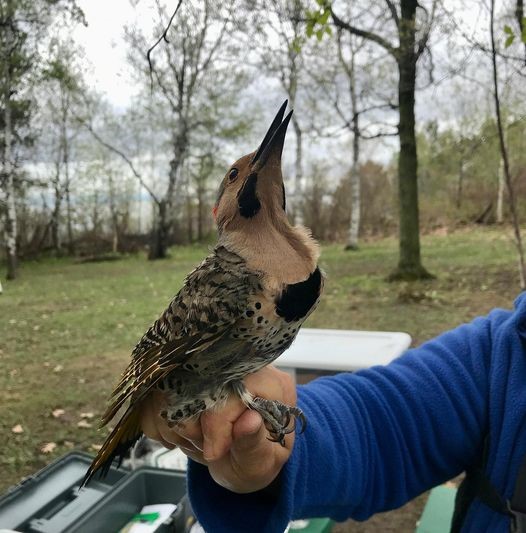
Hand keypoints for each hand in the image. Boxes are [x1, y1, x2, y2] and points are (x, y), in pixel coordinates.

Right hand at [140, 366, 296, 493]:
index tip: (213, 451)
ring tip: (196, 443)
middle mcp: (243, 366)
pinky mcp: (185, 375)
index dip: (219, 419)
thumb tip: (249, 421)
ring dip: (177, 424)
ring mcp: (211, 367)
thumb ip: (254, 445)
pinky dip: (160, 422)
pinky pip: (155, 394)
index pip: (237, 385)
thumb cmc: (254, 461)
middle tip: (203, 447)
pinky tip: (179, 436)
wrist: (237, 460)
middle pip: (202, 378)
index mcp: (272, 384)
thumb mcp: (260, 464)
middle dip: (194, 422)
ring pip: (173, 385)